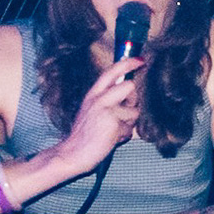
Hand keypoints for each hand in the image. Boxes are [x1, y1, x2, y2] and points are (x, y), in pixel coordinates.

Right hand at [55, 56, 145, 173]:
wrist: (73, 153)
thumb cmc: (85, 135)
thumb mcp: (92, 111)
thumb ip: (108, 100)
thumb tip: (129, 94)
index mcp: (93, 94)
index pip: (112, 71)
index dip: (128, 63)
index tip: (141, 60)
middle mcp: (99, 98)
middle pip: (130, 86)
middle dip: (133, 100)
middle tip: (125, 112)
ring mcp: (106, 110)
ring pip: (134, 111)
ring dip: (128, 124)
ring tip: (113, 131)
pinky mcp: (113, 123)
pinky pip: (131, 128)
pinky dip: (125, 136)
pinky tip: (112, 139)